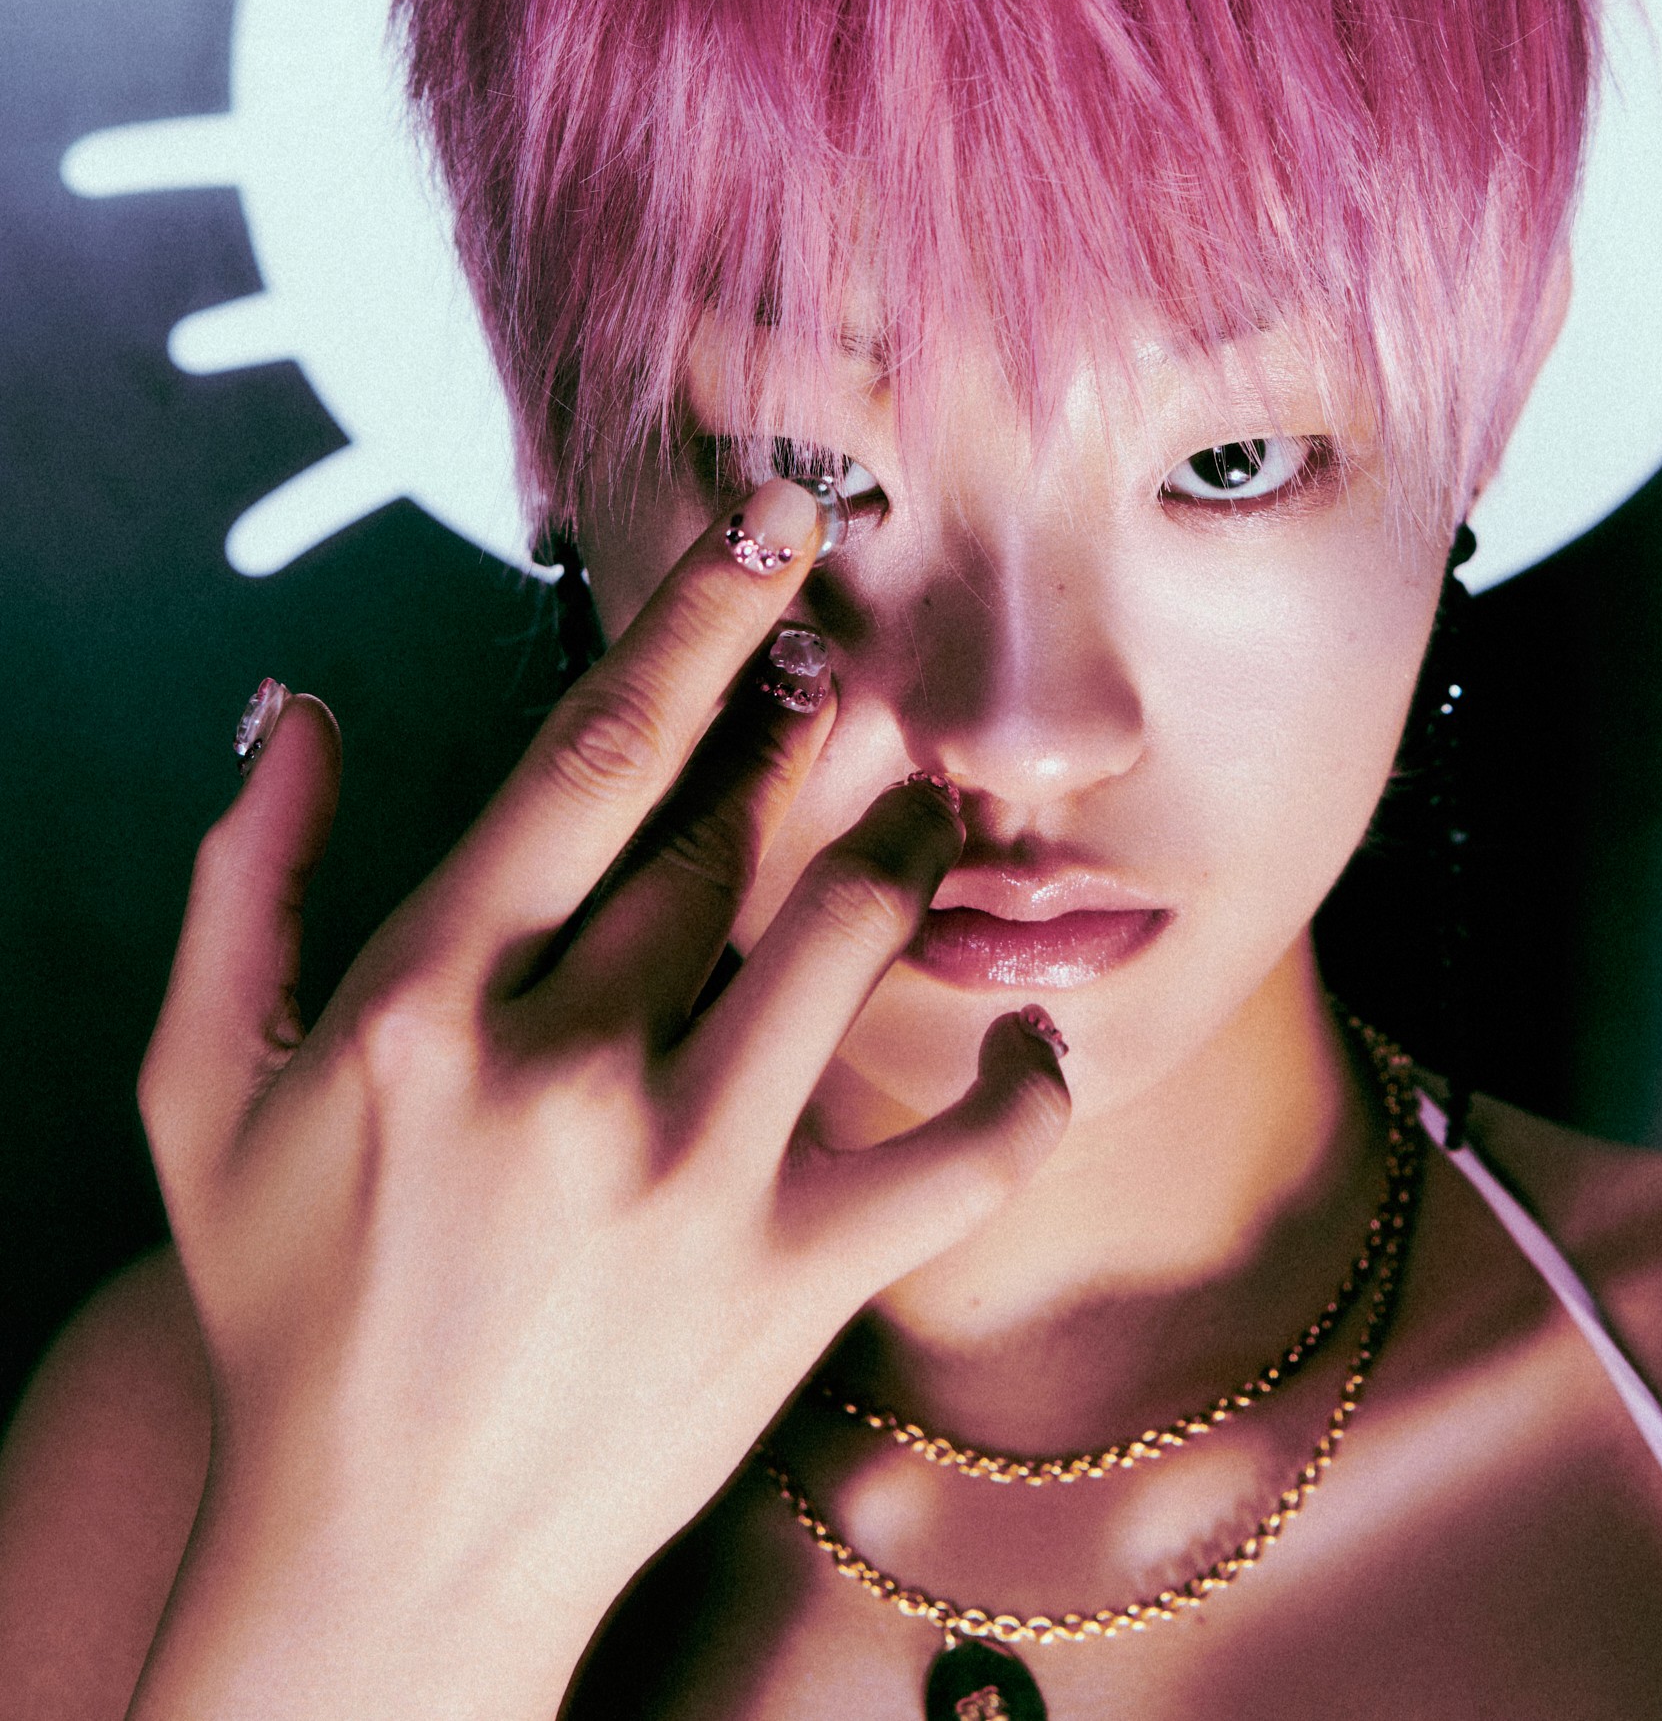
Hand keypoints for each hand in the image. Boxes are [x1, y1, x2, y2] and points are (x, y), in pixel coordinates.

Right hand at [129, 479, 1069, 1720]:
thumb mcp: (205, 1095)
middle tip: (860, 671)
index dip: (699, 624)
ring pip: (852, 947)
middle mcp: (564, 1079)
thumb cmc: (289, 1309)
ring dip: (909, 856)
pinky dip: (1023, 1089)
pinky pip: (960, 1157)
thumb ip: (243, 885)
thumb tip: (296, 706)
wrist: (380, 1564)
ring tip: (930, 817)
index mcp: (424, 1008)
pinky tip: (1029, 1040)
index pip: (590, 760)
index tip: (779, 525)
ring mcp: (688, 1186)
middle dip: (808, 735)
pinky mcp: (788, 1289)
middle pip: (730, 842)